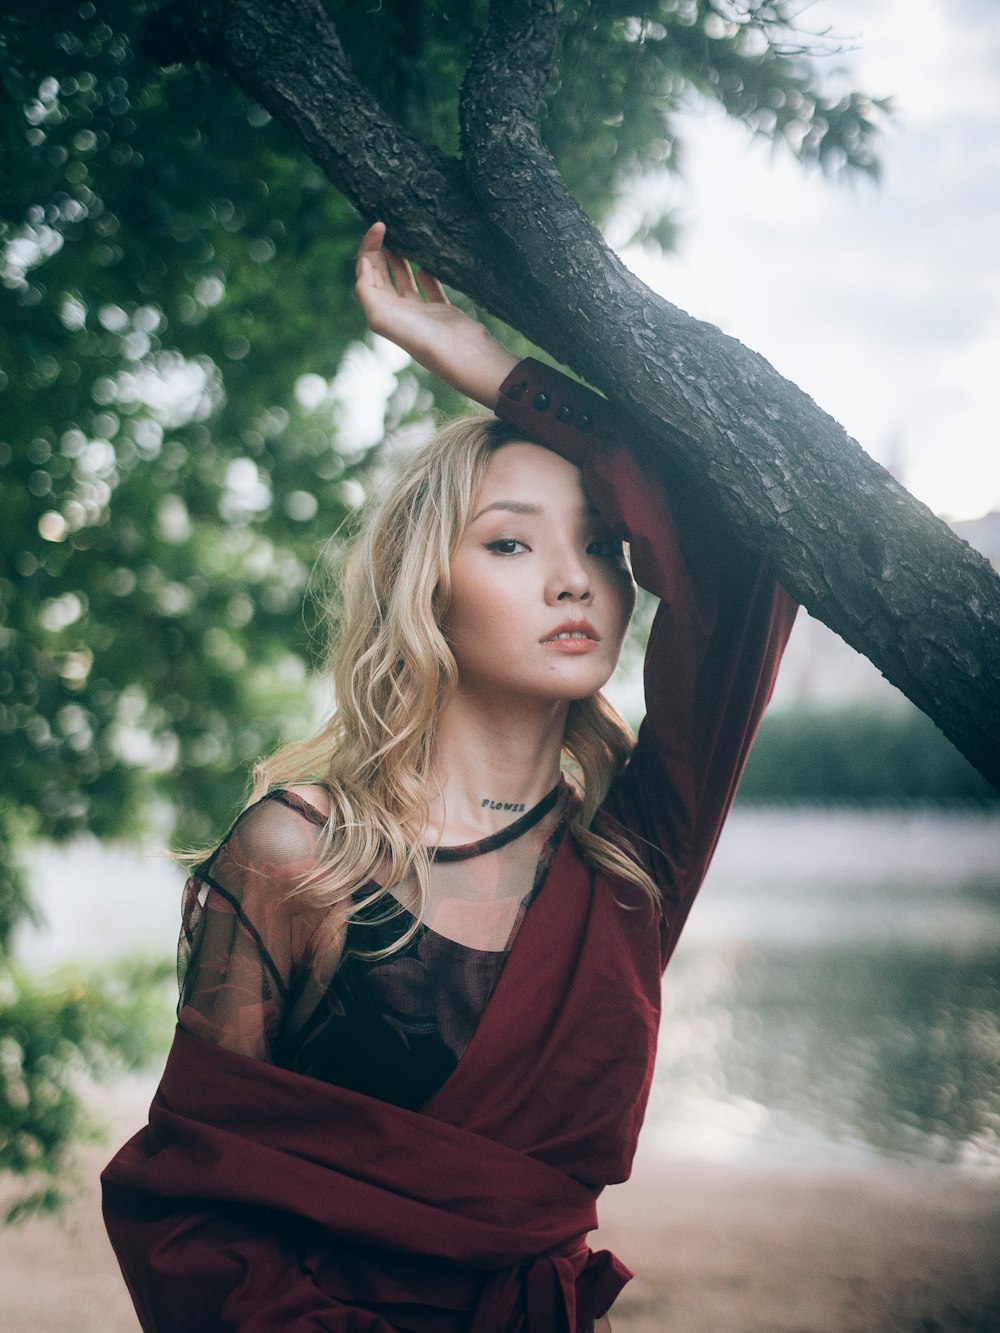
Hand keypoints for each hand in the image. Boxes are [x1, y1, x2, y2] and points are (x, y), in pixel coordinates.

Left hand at [355, 222, 517, 408]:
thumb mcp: (382, 316)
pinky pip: (431, 289)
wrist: (461, 354)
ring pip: (404, 281)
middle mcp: (399, 313)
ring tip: (400, 237)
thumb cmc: (422, 338)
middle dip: (380, 252)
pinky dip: (426, 275)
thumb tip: (363, 266)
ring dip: (399, 260)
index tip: (379, 227)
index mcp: (382, 313)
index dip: (368, 250)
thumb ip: (366, 291)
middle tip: (386, 226)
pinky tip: (426, 263)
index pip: (366, 275)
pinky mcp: (443, 312)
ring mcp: (421, 313)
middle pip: (382, 276)